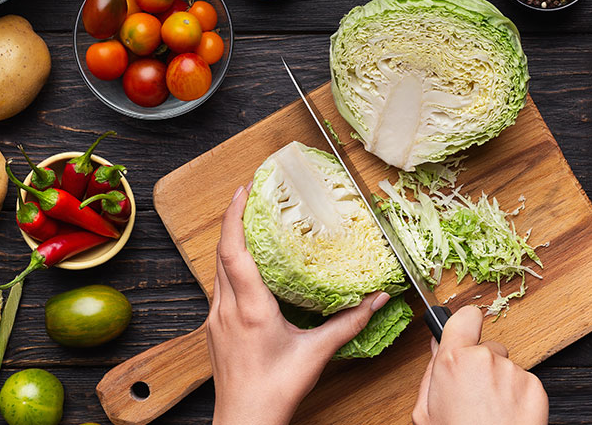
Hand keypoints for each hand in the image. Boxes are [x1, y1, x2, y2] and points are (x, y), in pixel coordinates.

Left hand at [208, 184, 390, 424]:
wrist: (244, 421)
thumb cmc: (275, 391)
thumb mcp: (316, 354)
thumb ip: (349, 323)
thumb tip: (377, 299)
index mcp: (249, 308)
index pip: (233, 250)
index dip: (235, 216)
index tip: (244, 190)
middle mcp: (226, 308)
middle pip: (222, 251)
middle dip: (233, 218)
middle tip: (251, 194)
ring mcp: (215, 318)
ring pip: (217, 268)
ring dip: (230, 241)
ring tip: (249, 221)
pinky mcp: (214, 328)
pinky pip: (218, 285)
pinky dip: (230, 264)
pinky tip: (246, 264)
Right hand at [412, 305, 548, 424]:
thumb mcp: (425, 411)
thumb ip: (431, 371)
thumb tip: (436, 345)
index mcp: (453, 361)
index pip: (465, 317)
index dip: (465, 324)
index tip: (465, 333)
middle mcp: (485, 360)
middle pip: (486, 348)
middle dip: (481, 366)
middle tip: (473, 395)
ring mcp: (513, 372)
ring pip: (505, 367)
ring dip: (499, 383)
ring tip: (489, 412)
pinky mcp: (535, 387)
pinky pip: (523, 382)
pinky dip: (517, 397)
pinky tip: (505, 416)